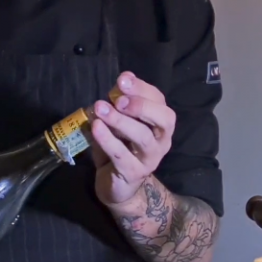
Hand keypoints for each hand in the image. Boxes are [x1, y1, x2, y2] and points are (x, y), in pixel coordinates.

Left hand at [90, 71, 175, 205]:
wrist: (116, 184)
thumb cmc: (120, 147)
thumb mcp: (120, 120)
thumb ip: (122, 101)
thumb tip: (125, 78)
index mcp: (161, 123)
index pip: (159, 101)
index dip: (142, 88)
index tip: (122, 80)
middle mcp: (162, 140)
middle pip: (164, 119)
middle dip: (142, 106)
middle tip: (118, 99)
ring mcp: (150, 158)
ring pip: (143, 137)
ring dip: (120, 121)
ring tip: (100, 109)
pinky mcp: (134, 173)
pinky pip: (122, 155)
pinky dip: (108, 140)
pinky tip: (96, 127)